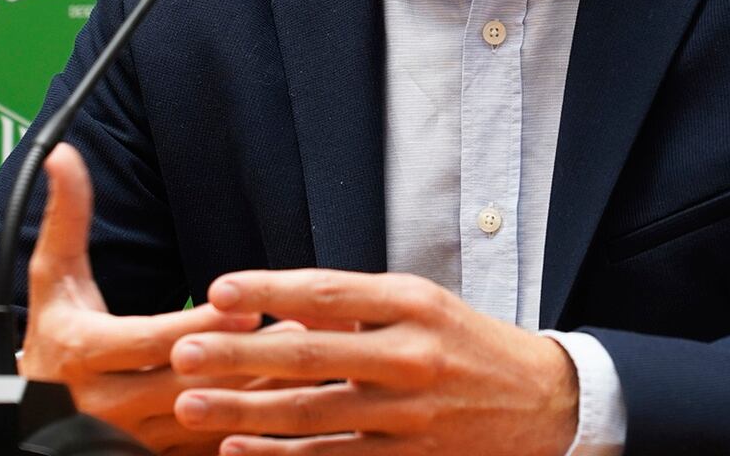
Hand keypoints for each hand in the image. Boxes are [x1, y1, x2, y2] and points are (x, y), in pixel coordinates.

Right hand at [19, 143, 283, 455]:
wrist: (25, 414)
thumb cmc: (54, 336)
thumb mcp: (52, 279)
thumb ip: (66, 219)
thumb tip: (62, 155)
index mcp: (85, 355)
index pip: (151, 341)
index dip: (201, 323)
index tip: (249, 302)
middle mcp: (105, 405)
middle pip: (188, 383)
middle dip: (247, 357)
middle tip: (303, 328)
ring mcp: (131, 439)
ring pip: (206, 418)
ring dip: (262, 392)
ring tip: (315, 360)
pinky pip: (209, 449)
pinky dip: (254, 431)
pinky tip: (297, 406)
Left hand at [168, 269, 579, 455]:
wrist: (545, 405)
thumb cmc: (472, 348)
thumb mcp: (425, 308)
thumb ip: (358, 307)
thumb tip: (284, 306)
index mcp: (415, 305)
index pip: (329, 291)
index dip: (270, 290)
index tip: (219, 289)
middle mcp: (412, 356)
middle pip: (311, 353)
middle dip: (239, 354)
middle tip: (184, 351)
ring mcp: (410, 414)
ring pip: (313, 414)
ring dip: (245, 411)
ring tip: (190, 405)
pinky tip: (238, 450)